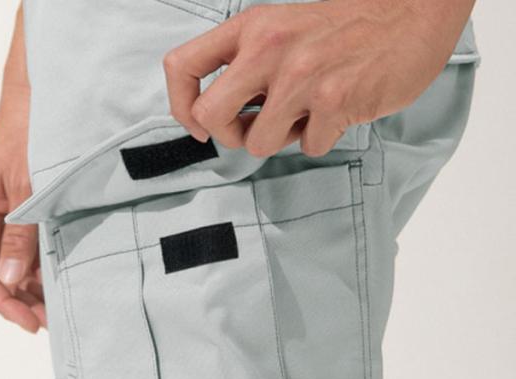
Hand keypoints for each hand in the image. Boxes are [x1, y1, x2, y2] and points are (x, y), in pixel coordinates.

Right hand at [0, 7, 44, 332]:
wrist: (42, 102)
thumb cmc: (28, 136)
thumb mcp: (26, 188)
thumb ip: (21, 234)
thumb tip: (13, 280)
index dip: (3, 304)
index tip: (31, 322)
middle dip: (24, 303)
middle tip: (55, 321)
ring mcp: (10, 222)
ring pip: (18, 269)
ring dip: (37, 290)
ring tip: (65, 306)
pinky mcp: (30, 216)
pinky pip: (33, 252)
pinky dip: (48, 269)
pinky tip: (67, 279)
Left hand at [163, 0, 474, 156]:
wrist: (416, 7)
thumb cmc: (348, 23)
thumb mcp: (284, 26)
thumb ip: (250, 64)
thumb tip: (221, 114)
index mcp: (251, 28)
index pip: (181, 66)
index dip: (181, 107)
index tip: (199, 124)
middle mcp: (268, 50)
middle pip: (209, 117)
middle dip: (228, 135)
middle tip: (252, 128)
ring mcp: (301, 76)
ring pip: (258, 144)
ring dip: (281, 139)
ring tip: (307, 112)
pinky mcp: (335, 100)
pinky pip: (308, 146)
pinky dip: (320, 137)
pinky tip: (338, 110)